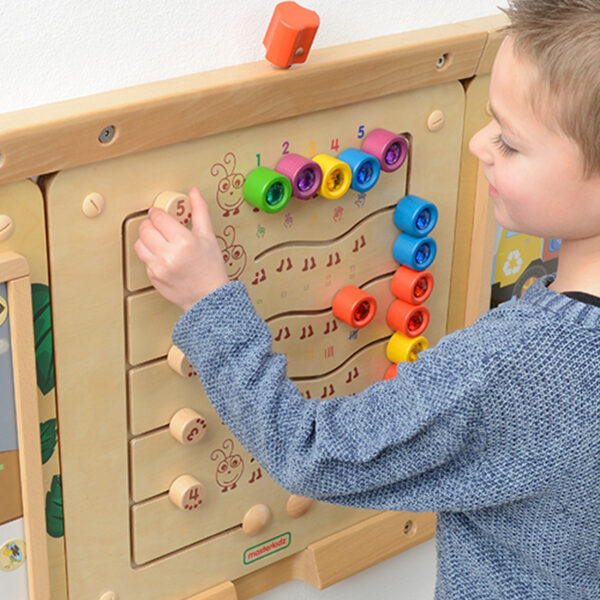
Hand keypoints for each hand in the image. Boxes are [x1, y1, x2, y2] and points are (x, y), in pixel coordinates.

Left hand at [134, 187, 228, 310]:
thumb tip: (194, 192)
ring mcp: (158, 267)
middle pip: (145, 228)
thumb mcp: (208, 237)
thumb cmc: (211, 269)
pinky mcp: (153, 277)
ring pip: (139, 243)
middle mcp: (168, 255)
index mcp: (184, 242)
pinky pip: (144, 259)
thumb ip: (200, 211)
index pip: (158, 217)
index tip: (162, 215)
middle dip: (151, 224)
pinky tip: (163, 257)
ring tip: (160, 241)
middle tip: (160, 227)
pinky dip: (151, 255)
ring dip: (147, 239)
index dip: (158, 214)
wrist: (208, 298)